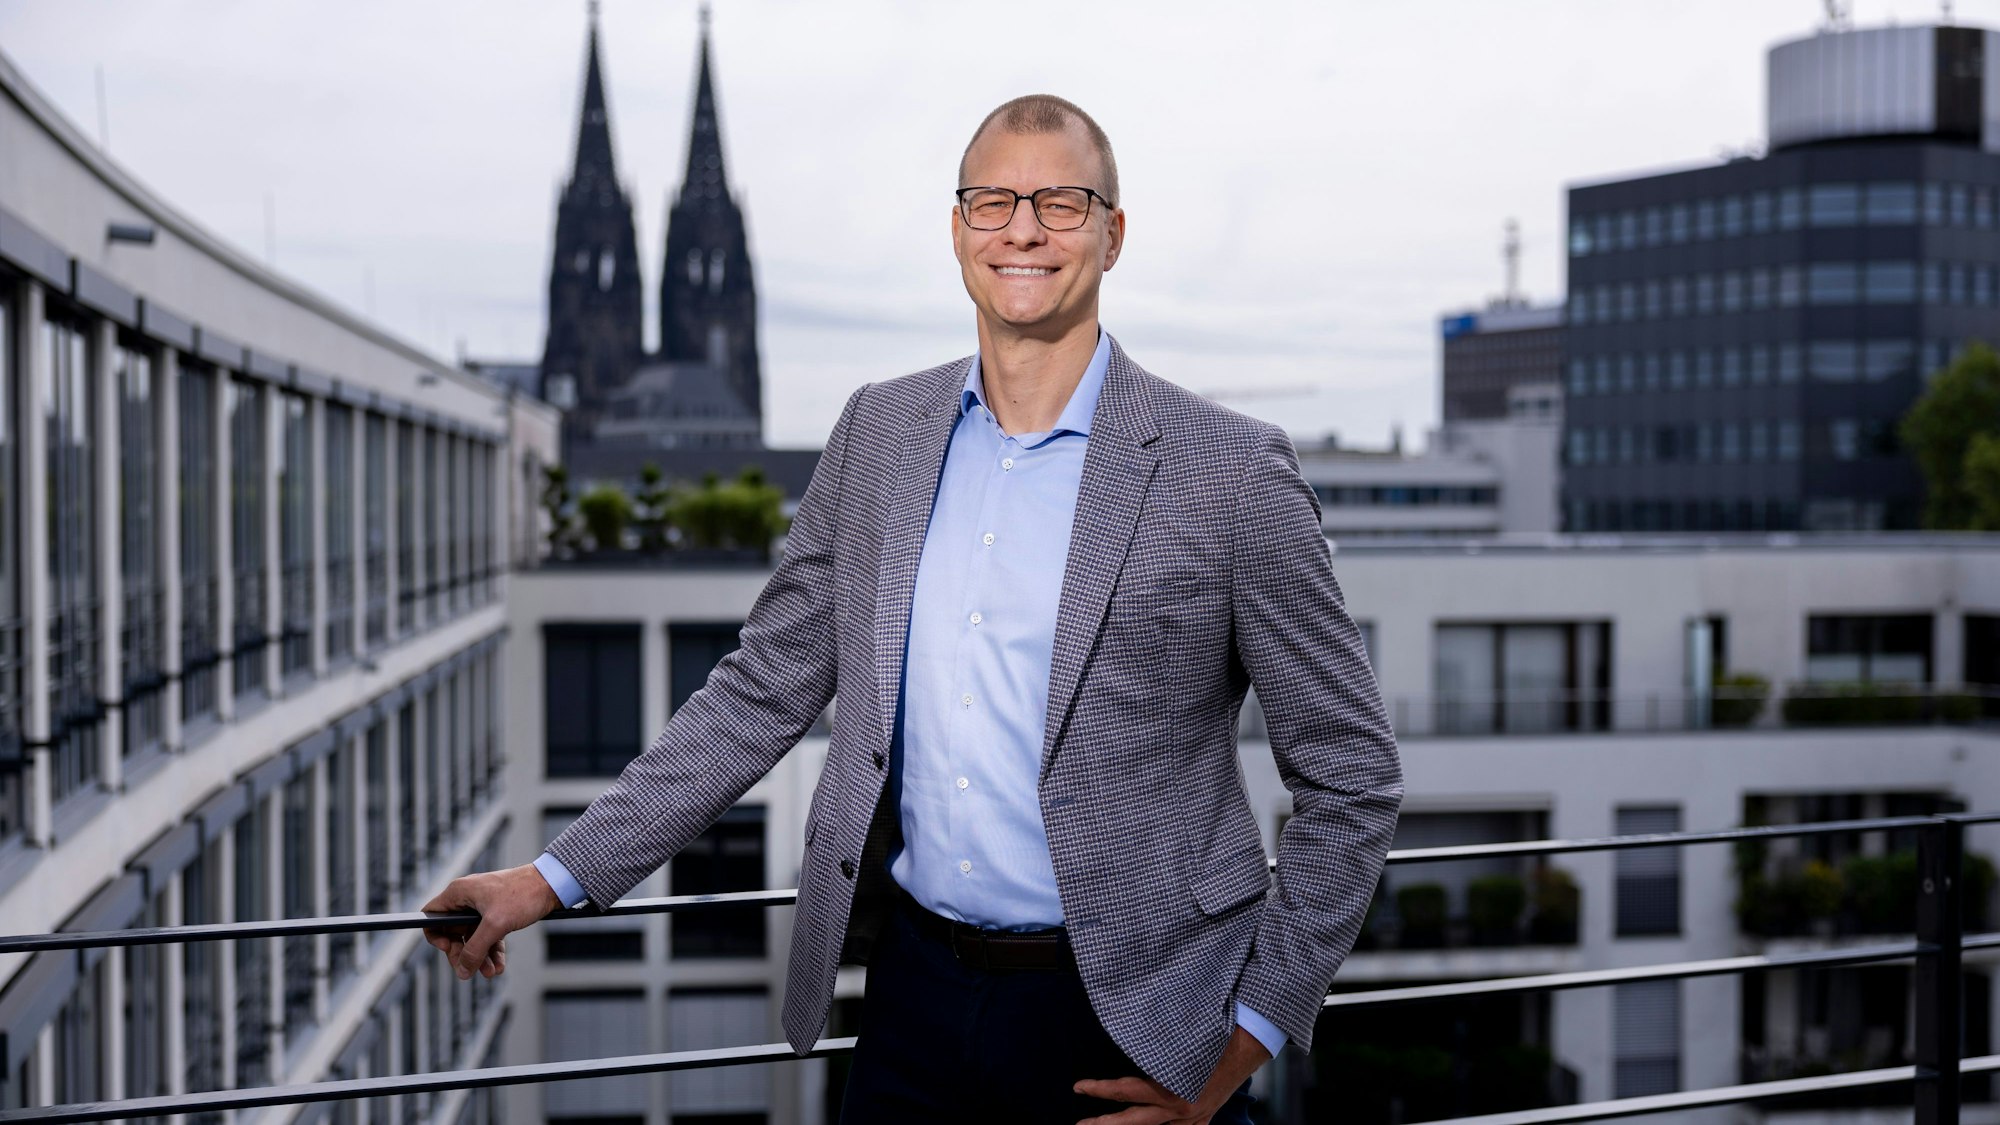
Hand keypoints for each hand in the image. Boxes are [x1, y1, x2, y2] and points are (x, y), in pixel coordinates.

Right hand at [420, 863, 561, 981]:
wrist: (552, 884)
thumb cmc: (523, 894)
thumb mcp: (495, 925)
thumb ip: (475, 949)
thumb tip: (462, 970)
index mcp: (460, 892)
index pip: (432, 915)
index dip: (435, 935)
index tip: (448, 949)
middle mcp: (467, 898)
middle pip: (452, 932)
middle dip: (462, 954)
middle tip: (470, 971)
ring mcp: (482, 906)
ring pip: (472, 937)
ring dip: (480, 957)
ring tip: (491, 972)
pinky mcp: (497, 913)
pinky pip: (488, 936)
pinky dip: (492, 951)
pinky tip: (498, 966)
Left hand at [1073, 1024, 1271, 1123]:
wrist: (1249, 1043)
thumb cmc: (1214, 1032)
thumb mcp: (1179, 1038)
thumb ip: (1152, 1046)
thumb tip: (1123, 1035)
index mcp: (1173, 1088)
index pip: (1125, 1090)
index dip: (1099, 1090)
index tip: (1078, 1087)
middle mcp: (1180, 1109)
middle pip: (1133, 1121)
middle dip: (1104, 1124)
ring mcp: (1192, 1118)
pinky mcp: (1202, 1119)